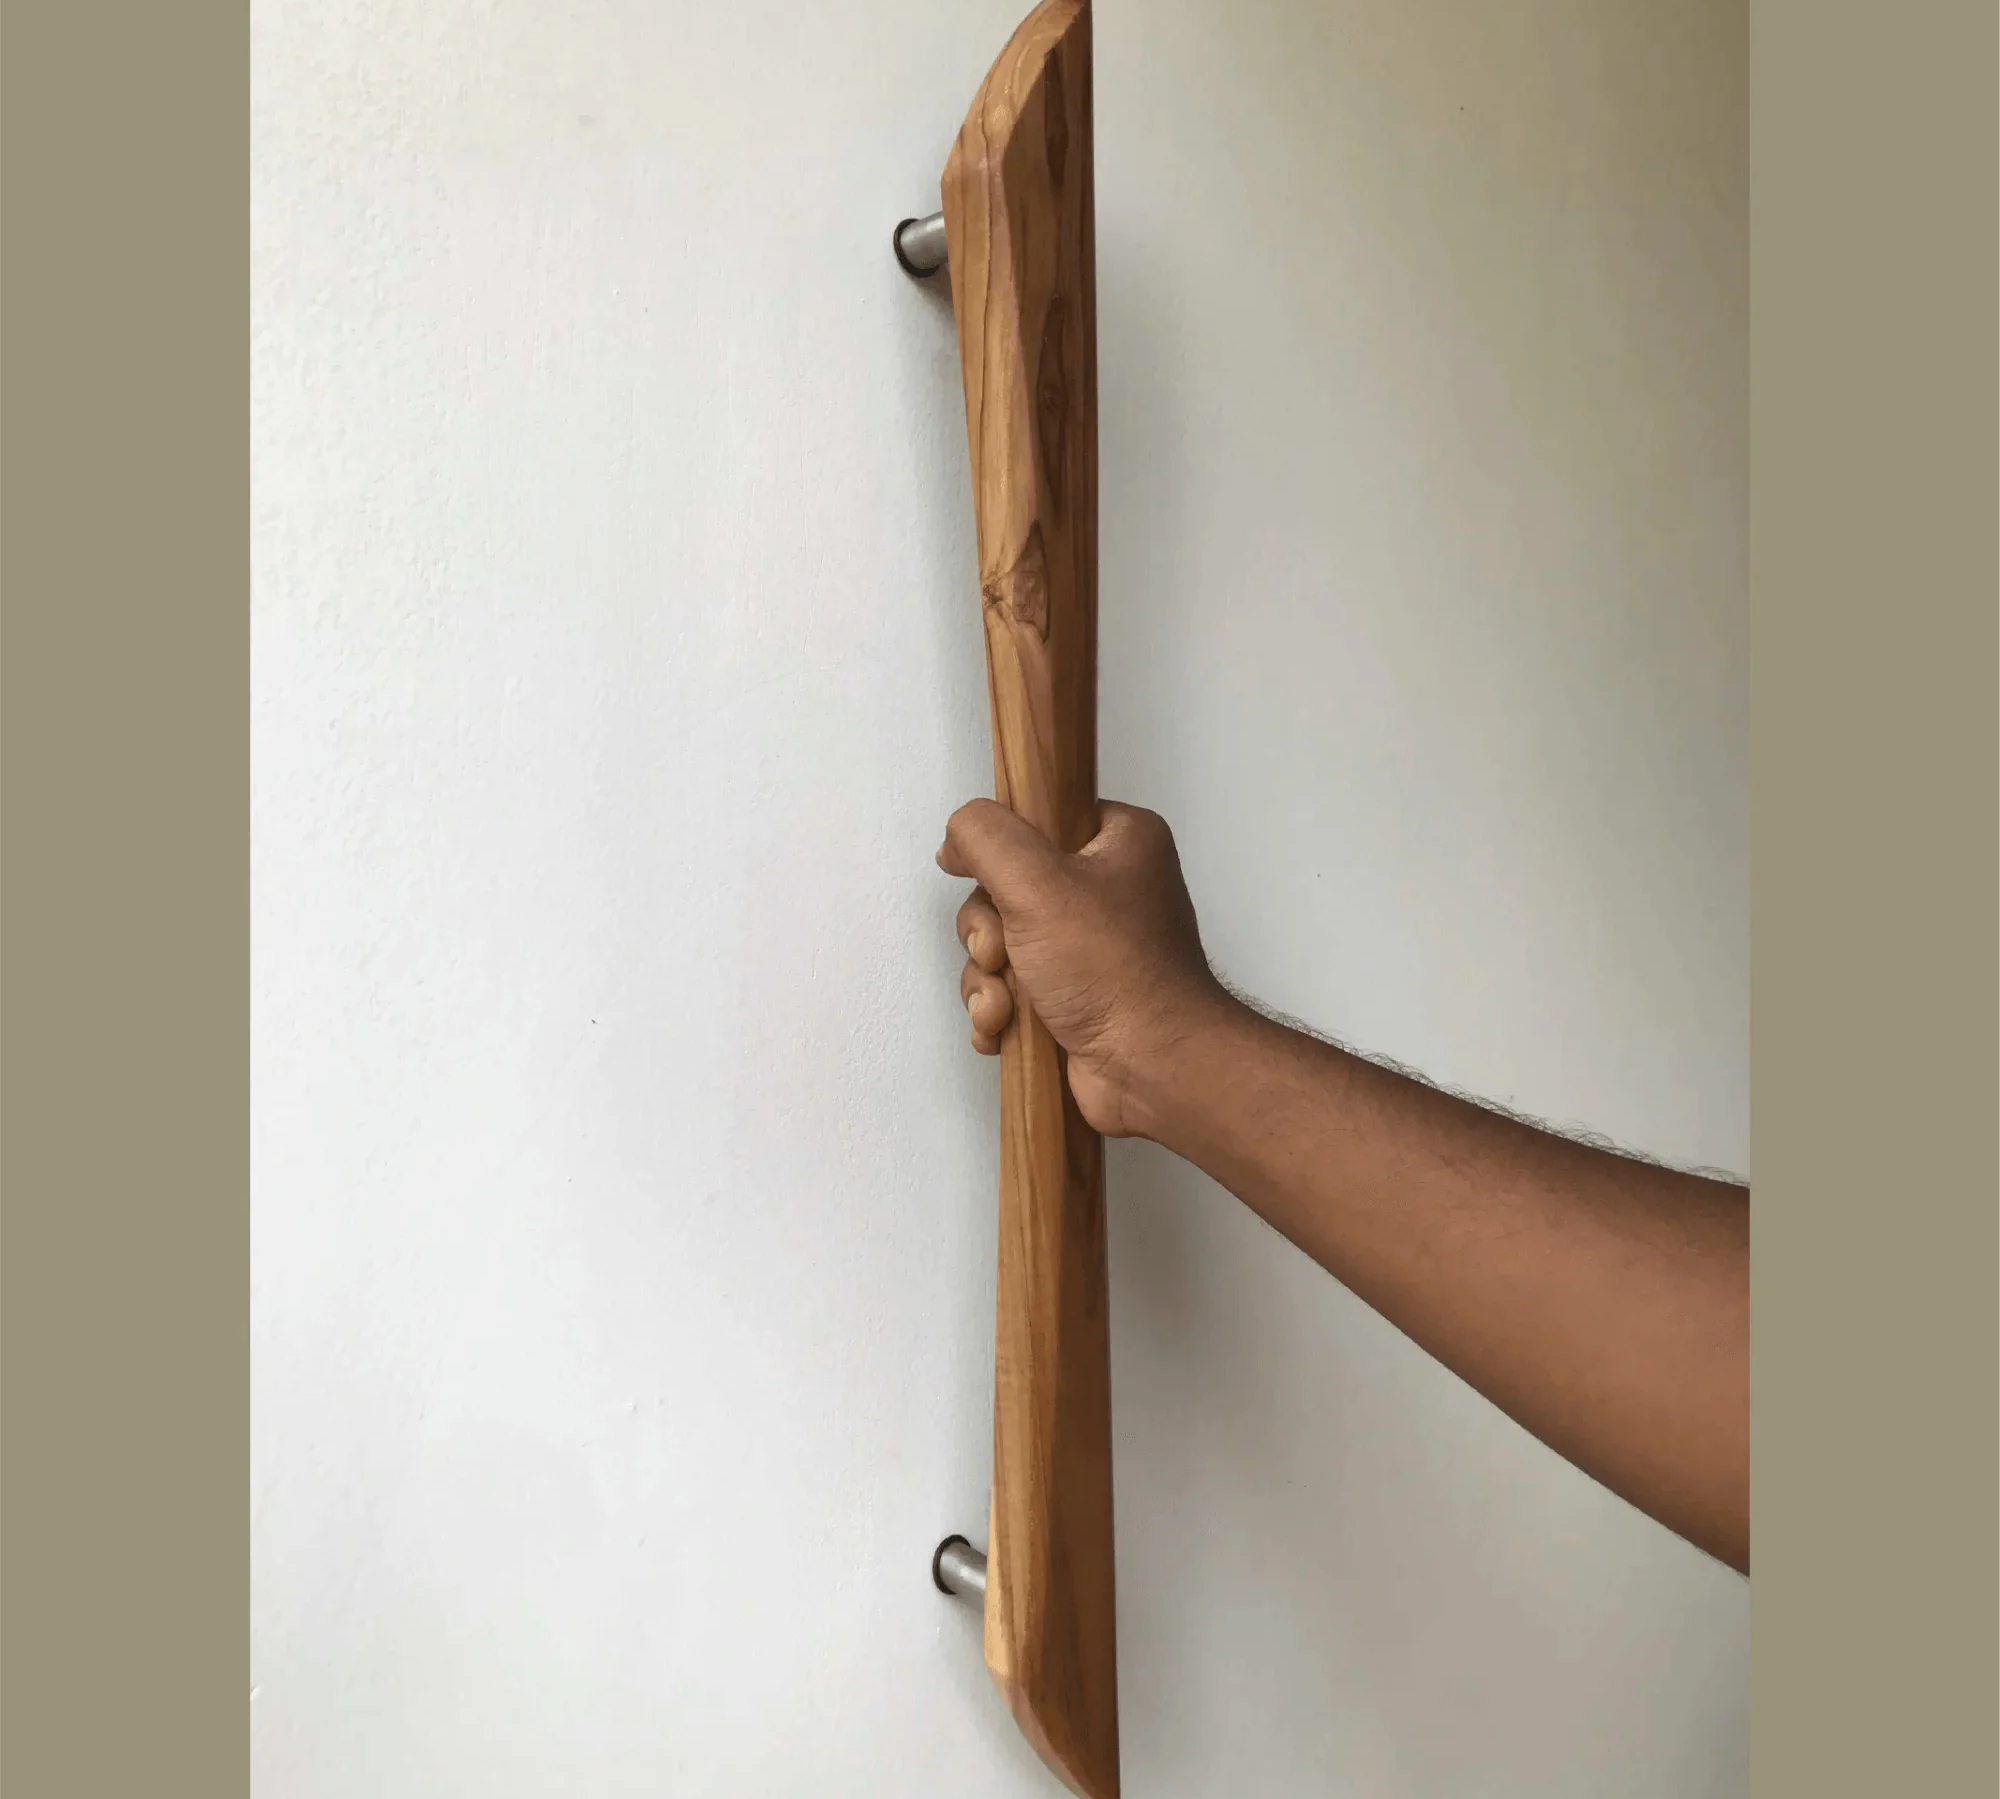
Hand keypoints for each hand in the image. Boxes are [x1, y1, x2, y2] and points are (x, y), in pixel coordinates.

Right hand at [936, 799, 1232, 1137]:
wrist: (1150, 1068)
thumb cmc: (1113, 973)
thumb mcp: (1036, 881)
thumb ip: (985, 838)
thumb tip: (958, 838)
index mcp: (1121, 841)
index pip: (1039, 820)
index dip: (999, 851)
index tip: (981, 879)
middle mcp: (1111, 889)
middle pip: (1007, 887)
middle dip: (987, 932)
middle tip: (1000, 954)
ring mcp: (1092, 947)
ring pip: (1002, 943)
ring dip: (988, 978)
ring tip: (1005, 1006)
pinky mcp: (1075, 995)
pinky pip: (1013, 988)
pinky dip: (999, 1009)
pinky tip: (1003, 1028)